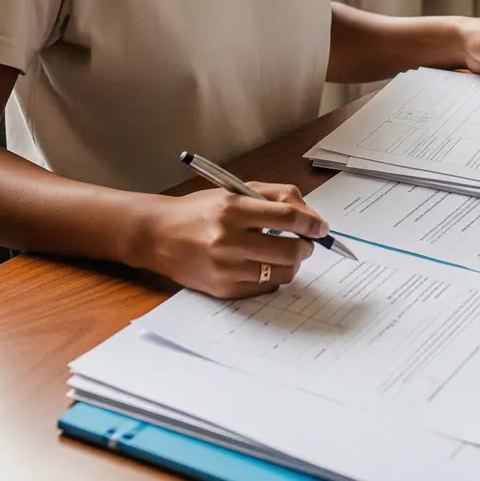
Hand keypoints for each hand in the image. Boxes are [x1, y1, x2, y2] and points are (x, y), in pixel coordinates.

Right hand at [136, 183, 328, 298]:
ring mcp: (224, 268)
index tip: (321, 227)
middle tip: (306, 242)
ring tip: (285, 253)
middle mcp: (227, 240)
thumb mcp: (237, 190)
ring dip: (292, 263)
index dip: (312, 223)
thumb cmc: (201, 210)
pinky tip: (264, 264)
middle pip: (289, 250)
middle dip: (306, 246)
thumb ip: (277, 196)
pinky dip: (272, 277)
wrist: (158, 236)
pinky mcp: (222, 290)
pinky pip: (264, 288)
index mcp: (233, 209)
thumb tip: (310, 214)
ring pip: (281, 273)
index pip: (286, 217)